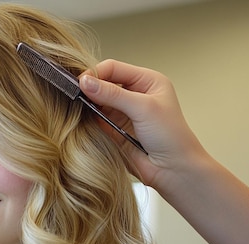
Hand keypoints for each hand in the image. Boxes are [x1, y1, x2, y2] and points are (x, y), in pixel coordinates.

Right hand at [80, 59, 204, 188]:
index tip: (80, 83)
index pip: (114, 68)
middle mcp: (135, 94)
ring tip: (76, 107)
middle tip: (75, 94)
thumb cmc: (171, 137)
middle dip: (90, 88)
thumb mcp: (143, 108)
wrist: (173, 170)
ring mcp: (124, 113)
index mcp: (147, 81)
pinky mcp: (115, 130)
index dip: (96, 73)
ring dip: (88, 104)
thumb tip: (85, 82)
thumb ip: (113, 94)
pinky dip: (89, 118)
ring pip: (98, 102)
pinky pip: (97, 119)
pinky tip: (82, 119)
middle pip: (104, 83)